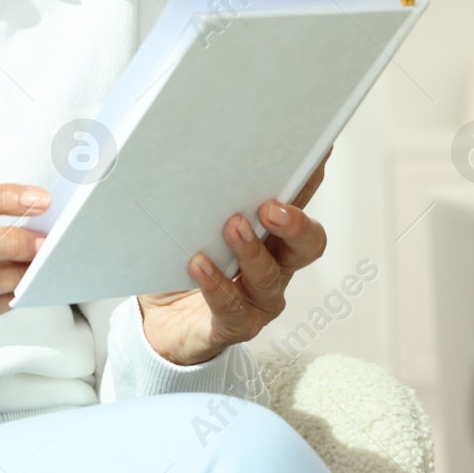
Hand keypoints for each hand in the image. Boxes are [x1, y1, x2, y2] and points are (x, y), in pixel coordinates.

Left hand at [136, 150, 331, 366]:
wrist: (157, 320)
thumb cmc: (178, 262)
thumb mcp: (190, 221)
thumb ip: (200, 194)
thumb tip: (195, 147)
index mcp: (271, 234)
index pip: (298, 202)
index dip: (310, 178)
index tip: (315, 150)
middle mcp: (276, 266)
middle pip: (306, 245)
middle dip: (294, 223)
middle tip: (270, 206)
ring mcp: (258, 300)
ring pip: (269, 277)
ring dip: (252, 250)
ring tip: (232, 226)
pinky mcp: (234, 325)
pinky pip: (231, 307)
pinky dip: (215, 285)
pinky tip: (198, 264)